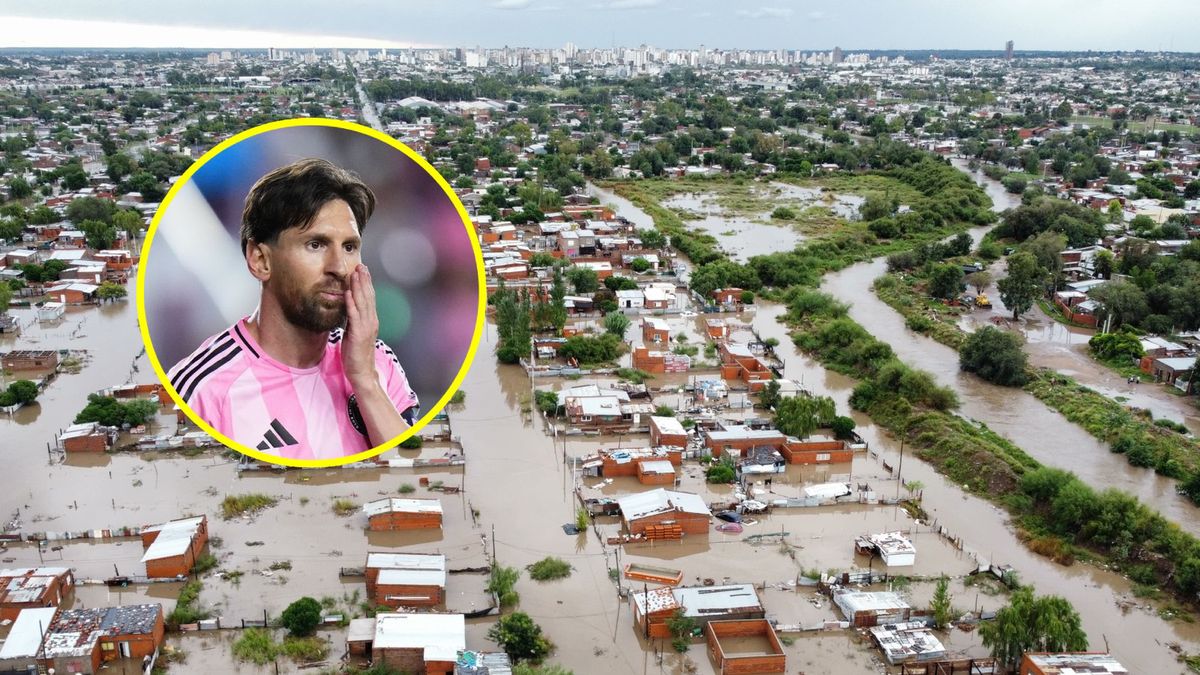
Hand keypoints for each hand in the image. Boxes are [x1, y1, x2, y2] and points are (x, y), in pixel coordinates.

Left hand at [341, 263, 378, 387]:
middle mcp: (371, 321)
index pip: (369, 298)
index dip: (366, 283)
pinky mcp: (358, 334)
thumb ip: (354, 320)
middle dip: (364, 280)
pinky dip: (351, 303)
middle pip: (368, 297)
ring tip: (355, 274)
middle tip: (361, 266)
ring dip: (358, 287)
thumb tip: (349, 308)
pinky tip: (348, 293)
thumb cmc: (356, 354)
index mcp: (371, 320)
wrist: (362, 372)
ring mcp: (366, 327)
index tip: (363, 270)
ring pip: (362, 303)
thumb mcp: (355, 333)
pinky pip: (354, 316)